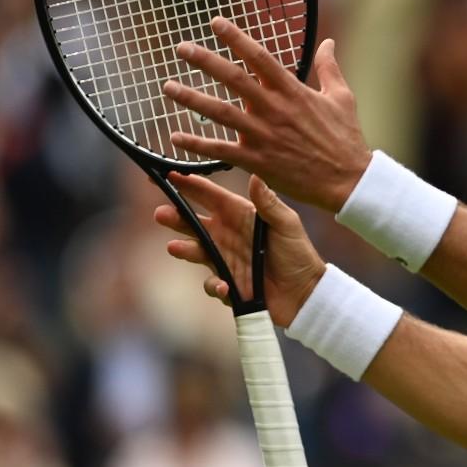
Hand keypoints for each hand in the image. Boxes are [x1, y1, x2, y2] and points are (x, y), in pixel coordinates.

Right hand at [154, 173, 325, 327]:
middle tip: (160, 213)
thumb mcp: (287, 225)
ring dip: (184, 249)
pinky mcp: (228, 284)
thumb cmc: (299, 254)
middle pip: (194, 222)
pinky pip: (213, 284)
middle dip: (175, 217)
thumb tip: (254, 176)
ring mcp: (226, 260)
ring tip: (175, 247)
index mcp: (242, 216)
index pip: (210, 196)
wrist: (306, 293)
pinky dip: (215, 286)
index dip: (189, 184)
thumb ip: (269, 204)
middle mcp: (229, 235)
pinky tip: (225, 287)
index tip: (167, 173)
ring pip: (196, 251)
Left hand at [162, 17, 371, 212]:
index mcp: (293, 92)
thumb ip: (329, 69)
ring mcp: (264, 136)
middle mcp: (274, 110)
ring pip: (220, 113)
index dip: (236, 38)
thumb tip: (328, 43)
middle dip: (205, 60)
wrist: (348, 180)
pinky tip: (175, 137)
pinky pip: (220, 150)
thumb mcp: (342, 98)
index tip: (215, 22)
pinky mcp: (258, 161)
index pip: (260, 57)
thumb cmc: (346, 139)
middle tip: (182, 48)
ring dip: (192, 99)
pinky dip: (196, 144)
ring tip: (168, 87)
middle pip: (233, 79)